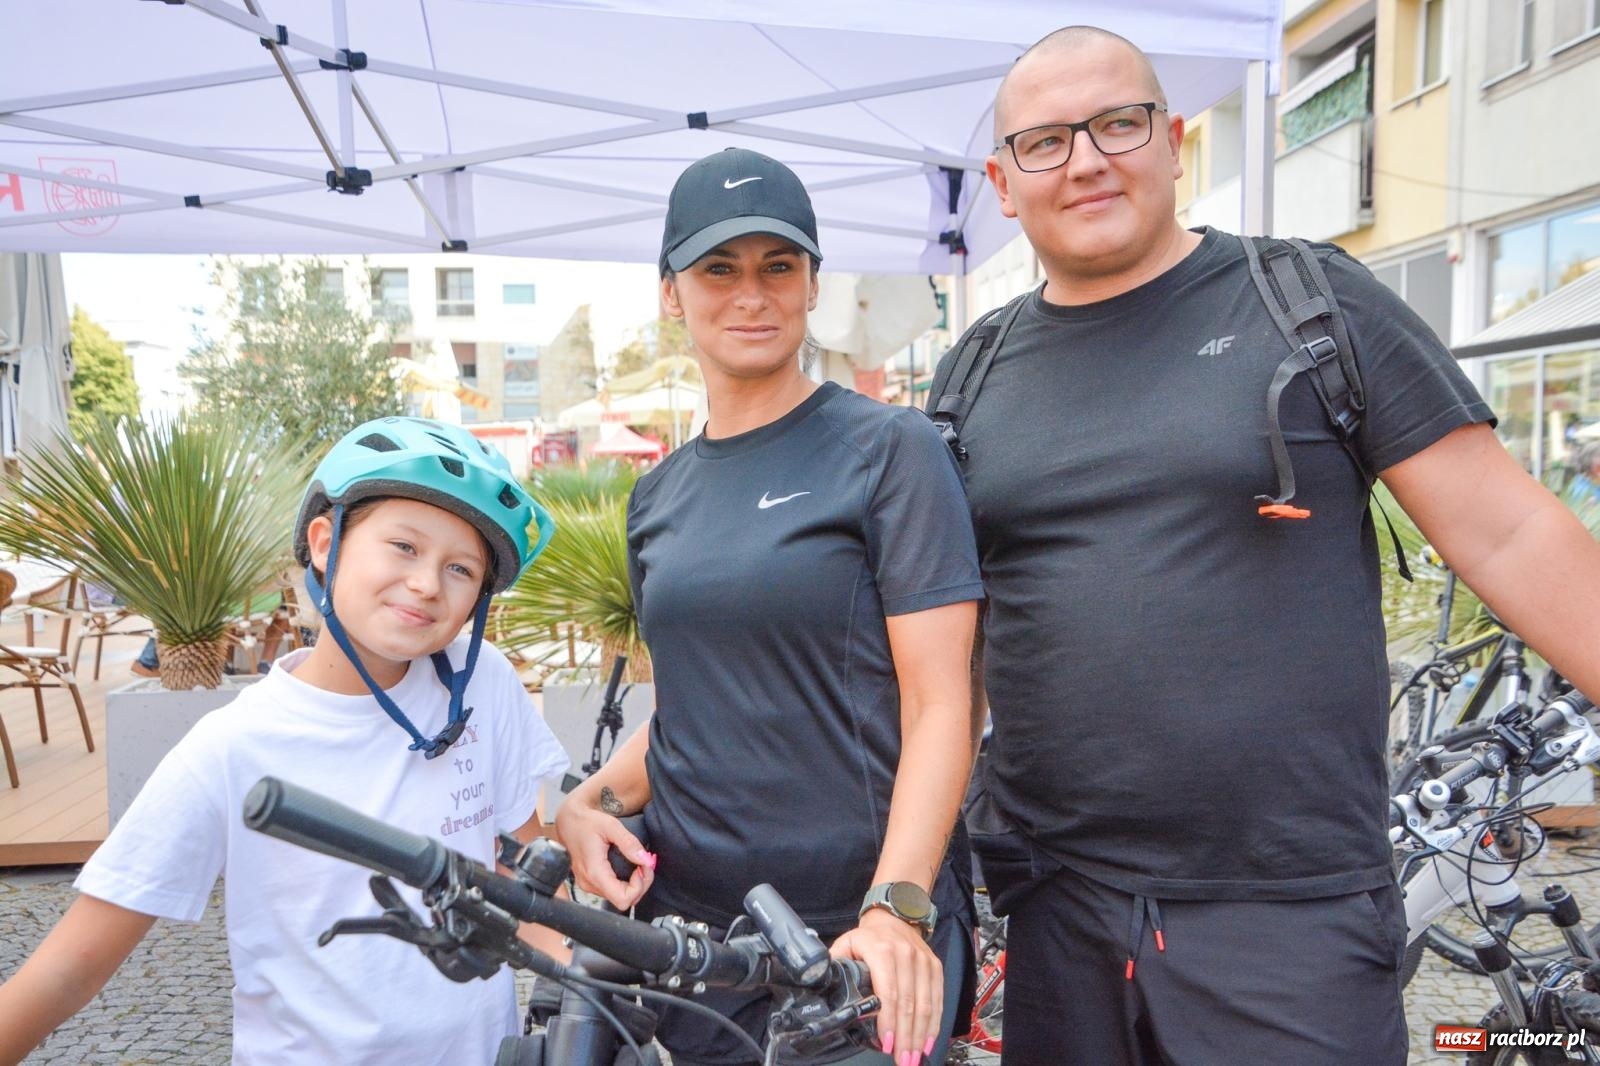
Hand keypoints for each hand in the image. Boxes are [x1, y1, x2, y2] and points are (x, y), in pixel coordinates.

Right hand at [553, 799, 653, 910]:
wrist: (568, 821)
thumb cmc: (586, 822)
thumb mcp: (611, 826)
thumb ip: (629, 843)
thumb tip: (645, 860)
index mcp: (594, 872)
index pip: (622, 899)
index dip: (639, 886)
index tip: (642, 866)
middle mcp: (589, 883)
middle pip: (624, 900)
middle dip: (641, 884)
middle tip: (645, 862)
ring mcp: (588, 885)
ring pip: (619, 897)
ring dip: (634, 884)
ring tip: (638, 864)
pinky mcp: (590, 882)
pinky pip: (613, 891)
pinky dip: (625, 882)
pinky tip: (629, 867)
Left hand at [830, 909, 941, 1065]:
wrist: (894, 917)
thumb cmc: (868, 937)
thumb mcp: (846, 945)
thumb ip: (835, 966)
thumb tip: (822, 986)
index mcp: (882, 951)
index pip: (888, 992)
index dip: (888, 1022)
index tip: (885, 1044)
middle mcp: (906, 955)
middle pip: (908, 1004)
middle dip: (905, 1037)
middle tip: (901, 1060)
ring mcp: (923, 961)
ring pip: (925, 1004)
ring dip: (920, 1035)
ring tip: (913, 1057)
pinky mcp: (935, 967)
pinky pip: (937, 999)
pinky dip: (934, 1023)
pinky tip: (927, 1041)